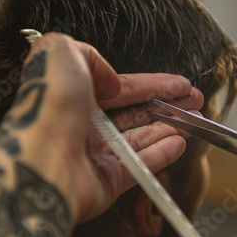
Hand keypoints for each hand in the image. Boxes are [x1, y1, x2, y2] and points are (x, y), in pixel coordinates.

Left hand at [20, 33, 202, 222]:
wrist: (40, 161)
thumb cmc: (49, 106)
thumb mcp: (60, 54)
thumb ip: (88, 54)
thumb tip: (111, 82)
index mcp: (74, 96)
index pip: (122, 88)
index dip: (153, 84)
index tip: (181, 83)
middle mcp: (85, 126)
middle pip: (135, 113)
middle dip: (168, 105)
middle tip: (196, 101)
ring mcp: (96, 155)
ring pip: (141, 139)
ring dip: (170, 128)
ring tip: (196, 121)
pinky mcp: (107, 182)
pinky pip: (140, 166)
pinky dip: (162, 155)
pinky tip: (180, 143)